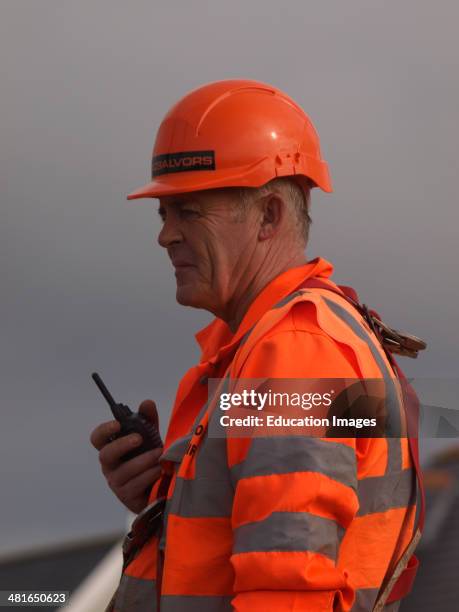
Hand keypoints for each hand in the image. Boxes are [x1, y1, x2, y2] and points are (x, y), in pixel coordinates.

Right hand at [90, 399, 162, 513]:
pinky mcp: (126, 496)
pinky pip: (135, 485)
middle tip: (139, 438)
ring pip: (124, 471)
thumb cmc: (150, 459)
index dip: (104, 430)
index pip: (98, 438)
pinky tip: (160, 470)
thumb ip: (148, 420)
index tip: (118, 424)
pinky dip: (149, 475)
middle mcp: (110, 465)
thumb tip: (147, 403)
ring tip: (159, 454)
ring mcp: (116, 482)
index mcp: (112, 447)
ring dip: (144, 460)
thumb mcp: (151, 437)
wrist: (161, 487)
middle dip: (122, 445)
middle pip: (105, 454)